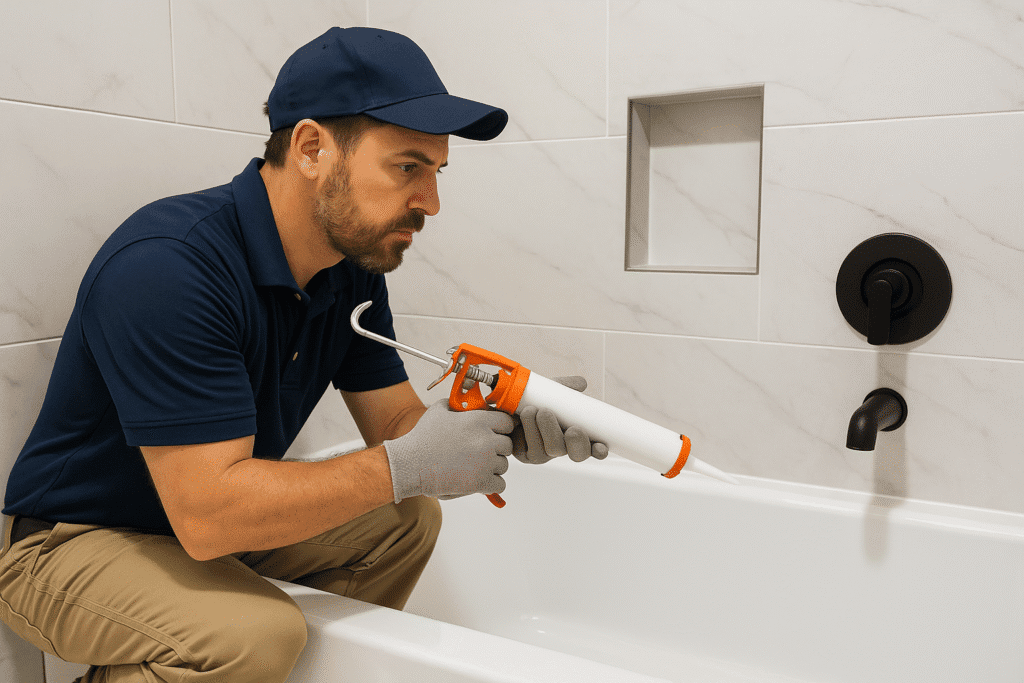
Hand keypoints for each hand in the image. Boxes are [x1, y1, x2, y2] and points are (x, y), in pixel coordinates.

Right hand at [383, 399, 513, 502]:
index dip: (501, 428)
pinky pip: (500, 484)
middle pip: (508, 445)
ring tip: (474, 466)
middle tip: (480, 452)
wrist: (410, 464)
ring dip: (493, 467)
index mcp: (479, 421)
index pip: (508, 422)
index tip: (492, 434)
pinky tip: (478, 480)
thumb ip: (458, 405)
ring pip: (504, 465)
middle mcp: (486, 440)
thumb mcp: (439, 410)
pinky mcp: (481, 482)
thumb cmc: (423, 438)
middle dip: (497, 449)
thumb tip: (469, 404)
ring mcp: (485, 462)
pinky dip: (491, 484)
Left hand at [511, 376, 608, 463]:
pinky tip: (521, 419)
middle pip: (576, 454)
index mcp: (572, 433)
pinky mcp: (524, 454)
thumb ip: (565, 388)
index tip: (601, 447)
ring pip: (552, 449)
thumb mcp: (549, 391)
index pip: (592, 448)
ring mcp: (543, 452)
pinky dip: (528, 432)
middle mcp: (560, 446)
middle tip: (573, 428)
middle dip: (577, 442)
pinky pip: (530, 448)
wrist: (502, 402)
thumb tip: (581, 383)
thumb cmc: (530, 398)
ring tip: (535, 410)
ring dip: (547, 430)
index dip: (598, 450)